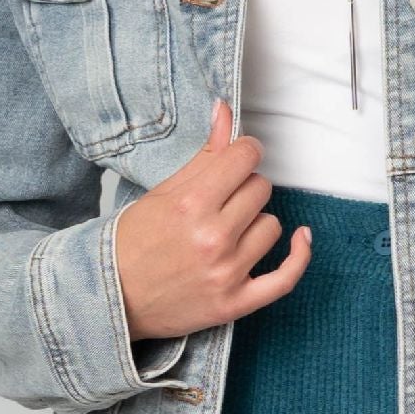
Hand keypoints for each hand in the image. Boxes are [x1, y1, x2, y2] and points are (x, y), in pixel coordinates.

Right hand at [114, 98, 311, 341]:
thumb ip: (203, 154)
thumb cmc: (132, 243)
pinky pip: (286, 278)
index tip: (239, 158)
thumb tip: (225, 110)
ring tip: (228, 230)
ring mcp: (226, 273)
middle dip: (244, 188)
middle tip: (222, 200)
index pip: (245, 157)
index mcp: (191, 204)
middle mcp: (212, 238)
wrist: (113, 299)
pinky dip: (299, 256)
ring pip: (272, 225)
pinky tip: (301, 238)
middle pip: (261, 189)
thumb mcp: (162, 192)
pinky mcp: (235, 303)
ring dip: (255, 223)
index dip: (244, 152)